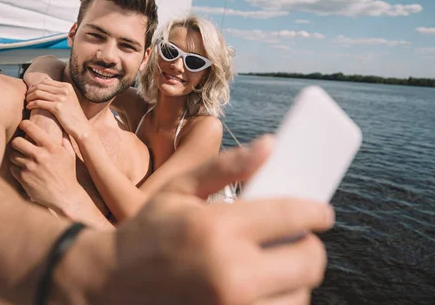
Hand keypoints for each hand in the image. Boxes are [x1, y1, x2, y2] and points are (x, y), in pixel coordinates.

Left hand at [9, 119, 81, 213]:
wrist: (65, 196)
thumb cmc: (68, 175)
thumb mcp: (70, 156)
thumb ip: (65, 142)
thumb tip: (62, 131)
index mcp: (51, 147)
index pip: (31, 128)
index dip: (24, 124)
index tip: (23, 125)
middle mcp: (39, 155)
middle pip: (16, 141)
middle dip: (17, 142)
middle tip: (20, 145)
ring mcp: (30, 167)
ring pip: (12, 155)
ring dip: (16, 156)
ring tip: (21, 158)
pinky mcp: (23, 178)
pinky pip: (13, 168)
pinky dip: (16, 168)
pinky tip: (23, 170)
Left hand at [25, 79, 88, 138]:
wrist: (81, 127)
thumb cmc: (73, 115)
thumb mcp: (69, 99)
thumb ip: (59, 92)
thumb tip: (45, 84)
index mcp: (67, 86)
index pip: (46, 81)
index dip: (36, 86)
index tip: (31, 92)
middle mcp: (64, 90)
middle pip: (40, 86)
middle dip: (31, 91)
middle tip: (26, 97)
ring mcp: (61, 98)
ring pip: (38, 93)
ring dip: (29, 97)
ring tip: (27, 102)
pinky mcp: (57, 107)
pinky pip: (39, 102)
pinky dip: (31, 104)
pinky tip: (29, 107)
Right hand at [54, 135, 334, 304]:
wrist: (111, 284)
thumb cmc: (148, 232)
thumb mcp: (180, 190)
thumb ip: (226, 166)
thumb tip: (270, 145)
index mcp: (217, 228)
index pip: (292, 216)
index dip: (317, 211)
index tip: (323, 212)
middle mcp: (230, 273)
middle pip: (308, 260)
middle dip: (310, 246)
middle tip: (299, 239)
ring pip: (300, 295)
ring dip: (296, 278)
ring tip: (276, 265)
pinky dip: (280, 300)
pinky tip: (263, 286)